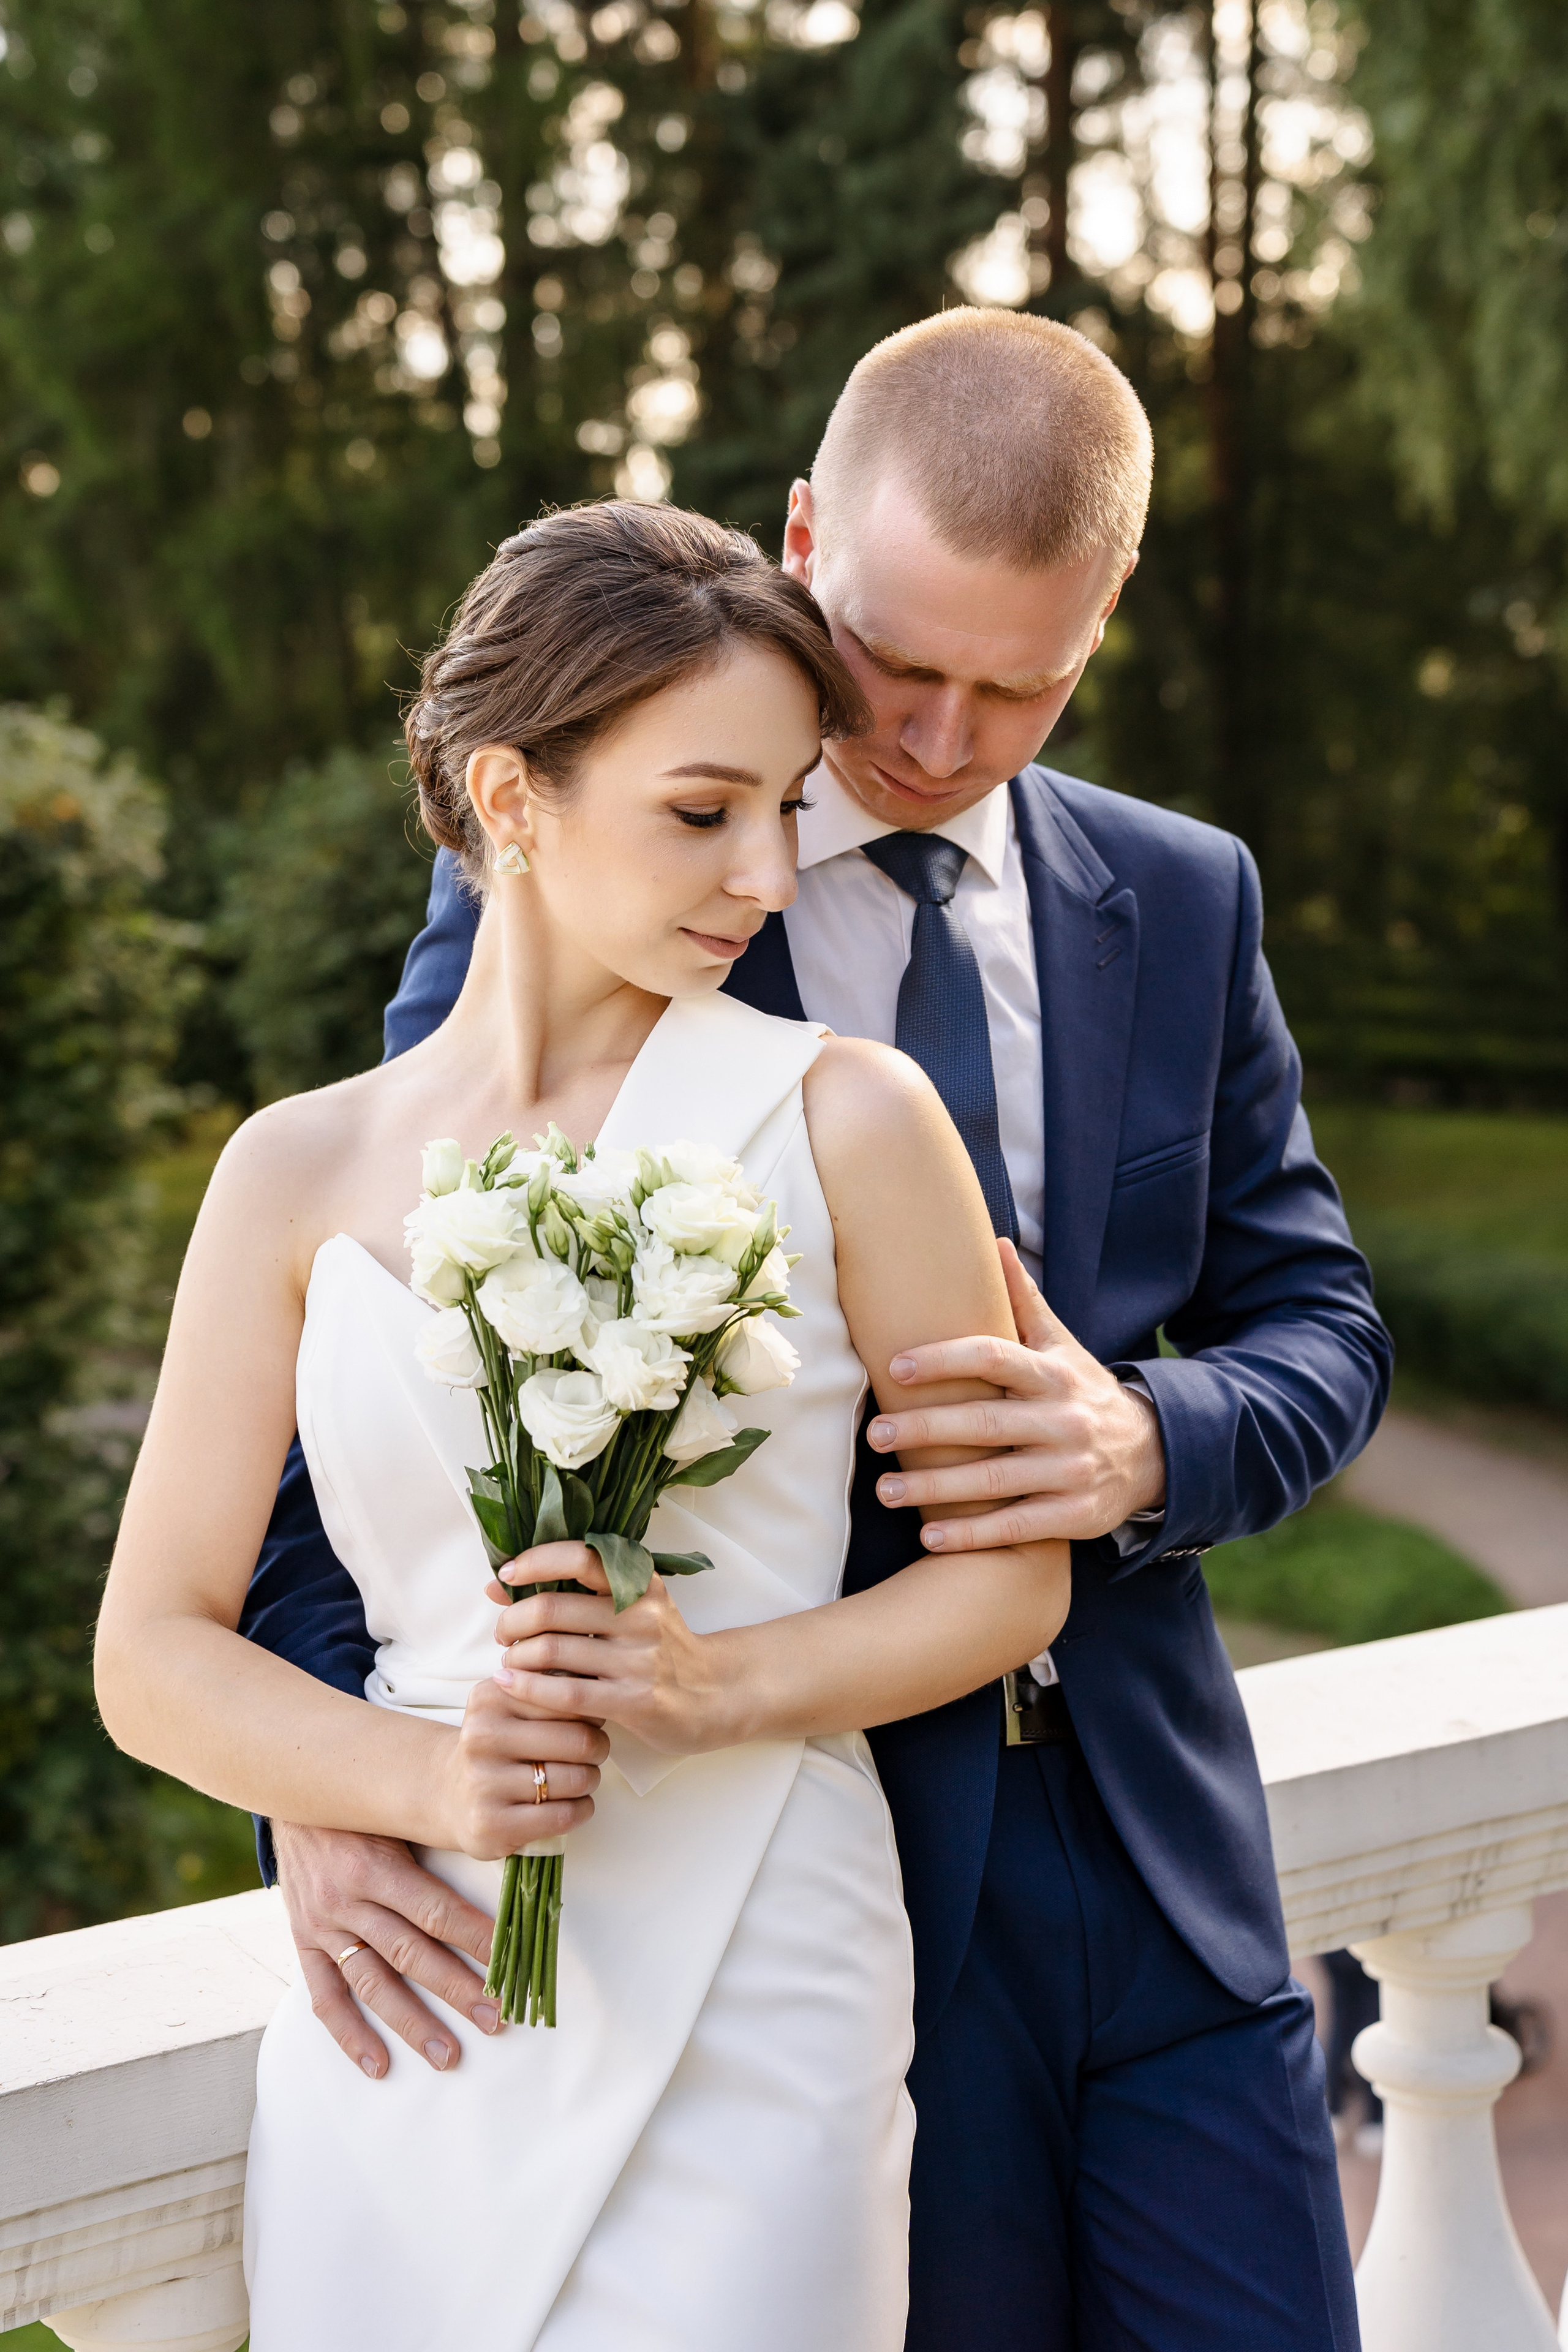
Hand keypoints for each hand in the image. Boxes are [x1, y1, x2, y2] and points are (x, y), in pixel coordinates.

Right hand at [271, 1822, 503, 2079]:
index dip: (477, 1939)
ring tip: (449, 2055)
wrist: (291, 1792)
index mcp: (377, 1866)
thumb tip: (505, 1855)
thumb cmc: (362, 1803)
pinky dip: (350, 2035)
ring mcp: (323, 1926)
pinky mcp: (303, 1942)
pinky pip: (325, 1997)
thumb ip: (438, 1841)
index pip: (436, 1912)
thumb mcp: (398, 1813)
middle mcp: (348, 1901)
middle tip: (497, 2019)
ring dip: (413, 2023)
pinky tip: (378, 2066)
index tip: (513, 1964)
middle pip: (411, 1954)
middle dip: (457, 1990)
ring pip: (373, 1984)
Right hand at [442, 1676, 607, 1859]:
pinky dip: (581, 1810)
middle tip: (593, 1752)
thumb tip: (596, 1673)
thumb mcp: (511, 1704)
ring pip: (575, 1779)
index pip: (569, 1698)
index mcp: (490, 1698)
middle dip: (598, 1748)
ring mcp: (483, 1783)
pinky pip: (563, 1815)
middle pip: (579, 1740)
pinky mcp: (492, 1824)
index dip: (592, 1712)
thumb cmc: (500, 1746)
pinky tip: (574, 1804)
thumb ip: (548, 1685)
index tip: (590, 1720)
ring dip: (590, 1780)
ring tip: (581, 1778)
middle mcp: (482, 1737)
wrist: (453, 1796)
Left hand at [486, 1541, 733, 1756]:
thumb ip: (573, 1593)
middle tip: (504, 1632)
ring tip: (510, 1660)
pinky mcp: (635, 1701)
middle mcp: (641, 1616)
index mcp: (640, 1584)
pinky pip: (566, 1693)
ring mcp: (639, 1659)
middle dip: (513, 1620)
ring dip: (517, 1655)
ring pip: (553, 1650)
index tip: (506, 1574)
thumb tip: (498, 1583)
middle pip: (554, 1608)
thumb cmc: (659, 1649)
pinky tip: (509, 1684)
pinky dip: (528, 1687)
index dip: (535, 1561)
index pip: (581, 1556)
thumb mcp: (631, 1609)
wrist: (714, 1696)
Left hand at [866, 1240, 1166, 1551]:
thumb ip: (1024, 1302)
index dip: (945, 1360)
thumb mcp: (1062, 1345)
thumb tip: (994, 1242)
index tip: (896, 1367)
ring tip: (886, 1492)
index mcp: (1053, 1373)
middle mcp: (1064, 1420)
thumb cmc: (1083, 1392)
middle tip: (874, 1436)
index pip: (994, 1357)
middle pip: (985, 1424)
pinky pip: (1017, 1526)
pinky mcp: (1075, 1515)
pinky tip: (929, 1538)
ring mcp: (1071, 1470)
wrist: (1151, 1452)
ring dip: (936, 1490)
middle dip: (925, 1430)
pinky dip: (972, 1535)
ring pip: (995, 1481)